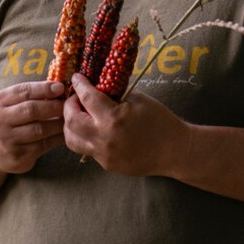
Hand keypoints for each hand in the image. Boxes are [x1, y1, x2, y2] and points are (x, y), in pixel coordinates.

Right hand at [0, 81, 66, 173]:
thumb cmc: (7, 119)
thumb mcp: (9, 103)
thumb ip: (29, 94)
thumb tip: (59, 86)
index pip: (24, 91)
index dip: (44, 88)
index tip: (60, 87)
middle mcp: (0, 121)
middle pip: (32, 110)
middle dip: (54, 106)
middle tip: (69, 104)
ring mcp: (8, 140)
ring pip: (40, 129)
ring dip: (58, 123)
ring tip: (70, 118)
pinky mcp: (18, 157)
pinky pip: (43, 146)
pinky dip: (57, 138)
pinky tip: (65, 133)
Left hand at [63, 74, 188, 176]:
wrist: (175, 150)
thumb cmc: (160, 121)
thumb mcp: (137, 99)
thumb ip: (113, 95)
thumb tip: (96, 88)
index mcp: (113, 118)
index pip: (86, 98)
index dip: (79, 85)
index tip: (76, 78)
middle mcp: (104, 138)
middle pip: (71, 121)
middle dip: (68, 106)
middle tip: (76, 98)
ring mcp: (104, 155)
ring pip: (72, 140)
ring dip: (71, 125)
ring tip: (80, 115)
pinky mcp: (107, 165)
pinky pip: (87, 149)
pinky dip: (86, 137)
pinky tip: (95, 129)